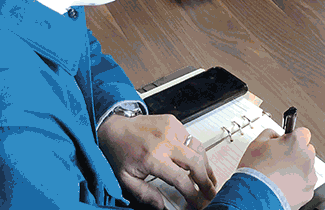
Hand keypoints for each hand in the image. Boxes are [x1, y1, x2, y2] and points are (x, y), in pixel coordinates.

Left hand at [98, 114, 216, 209]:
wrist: (114, 128)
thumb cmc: (120, 153)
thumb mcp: (127, 180)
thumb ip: (146, 195)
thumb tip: (163, 207)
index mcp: (152, 158)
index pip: (181, 179)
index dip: (193, 194)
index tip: (198, 204)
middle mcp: (164, 141)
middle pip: (196, 163)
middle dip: (206, 182)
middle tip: (210, 194)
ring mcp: (171, 129)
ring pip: (198, 149)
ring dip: (207, 166)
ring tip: (210, 181)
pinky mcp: (173, 122)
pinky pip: (192, 139)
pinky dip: (197, 152)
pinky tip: (199, 163)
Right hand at [238, 129, 316, 209]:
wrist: (254, 197)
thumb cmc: (254, 171)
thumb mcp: (257, 142)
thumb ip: (271, 133)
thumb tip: (276, 136)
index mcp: (295, 143)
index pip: (304, 133)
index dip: (294, 137)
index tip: (289, 141)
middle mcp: (306, 158)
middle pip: (307, 150)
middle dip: (297, 153)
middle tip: (281, 159)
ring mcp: (309, 176)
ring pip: (308, 167)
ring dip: (298, 169)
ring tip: (280, 174)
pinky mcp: (308, 192)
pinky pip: (306, 183)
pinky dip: (298, 184)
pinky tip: (284, 185)